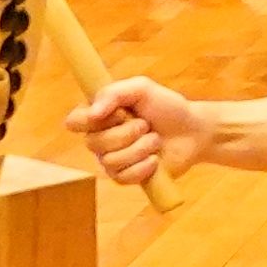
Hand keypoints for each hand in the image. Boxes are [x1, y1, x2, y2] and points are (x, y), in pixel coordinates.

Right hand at [77, 77, 216, 190]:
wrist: (193, 131)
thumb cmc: (166, 107)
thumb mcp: (142, 89)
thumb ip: (114, 93)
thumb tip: (93, 112)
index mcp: (99, 115)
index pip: (73, 122)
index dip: (90, 120)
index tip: (118, 113)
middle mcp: (101, 138)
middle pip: (92, 143)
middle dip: (126, 133)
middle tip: (145, 125)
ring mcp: (112, 159)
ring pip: (110, 161)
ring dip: (140, 148)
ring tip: (155, 140)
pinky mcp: (126, 177)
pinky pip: (122, 177)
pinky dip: (144, 167)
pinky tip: (155, 159)